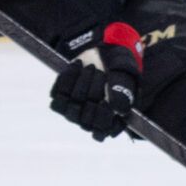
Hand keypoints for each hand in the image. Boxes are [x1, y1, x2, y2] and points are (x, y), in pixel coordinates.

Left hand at [49, 23, 143, 140]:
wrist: (104, 52)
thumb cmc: (120, 68)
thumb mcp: (127, 77)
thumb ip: (123, 93)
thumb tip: (118, 109)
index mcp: (110, 121)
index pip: (100, 133)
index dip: (100, 118)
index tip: (105, 101)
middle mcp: (90, 120)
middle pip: (84, 119)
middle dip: (93, 92)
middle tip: (102, 73)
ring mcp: (74, 110)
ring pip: (69, 107)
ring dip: (81, 84)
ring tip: (91, 67)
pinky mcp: (60, 97)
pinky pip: (58, 93)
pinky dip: (69, 76)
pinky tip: (78, 66)